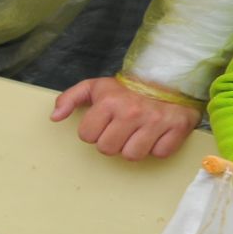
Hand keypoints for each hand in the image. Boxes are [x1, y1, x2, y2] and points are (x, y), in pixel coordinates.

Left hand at [49, 77, 198, 160]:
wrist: (168, 78)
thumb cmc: (127, 88)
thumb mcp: (95, 87)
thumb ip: (69, 99)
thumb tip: (54, 117)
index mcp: (109, 102)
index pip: (87, 136)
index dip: (93, 132)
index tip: (103, 124)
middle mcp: (132, 112)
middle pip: (108, 149)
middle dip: (111, 142)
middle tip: (120, 130)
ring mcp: (156, 121)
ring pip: (132, 155)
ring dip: (133, 148)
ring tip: (136, 133)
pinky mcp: (178, 128)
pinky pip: (160, 153)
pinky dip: (157, 147)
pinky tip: (155, 134)